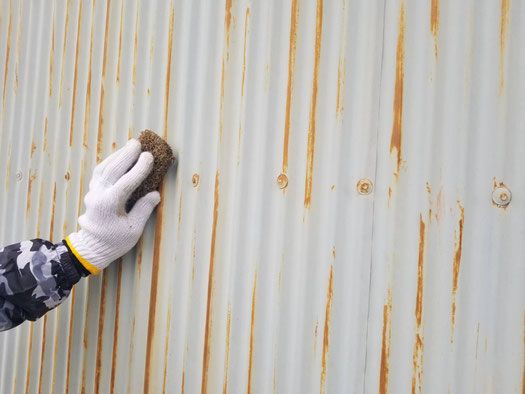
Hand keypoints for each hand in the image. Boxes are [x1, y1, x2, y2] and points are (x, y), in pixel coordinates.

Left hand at [66, 139, 160, 273]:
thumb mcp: (134, 230)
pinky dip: (110, 161)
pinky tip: (119, 156)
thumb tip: (155, 193)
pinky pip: (99, 172)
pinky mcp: (92, 191)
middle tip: (138, 143)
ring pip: (103, 168)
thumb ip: (144, 209)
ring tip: (130, 146)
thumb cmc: (115, 241)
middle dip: (126, 155)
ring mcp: (93, 192)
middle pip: (112, 170)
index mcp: (110, 205)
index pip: (126, 182)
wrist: (91, 248)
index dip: (139, 168)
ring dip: (117, 155)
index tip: (149, 157)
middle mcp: (98, 195)